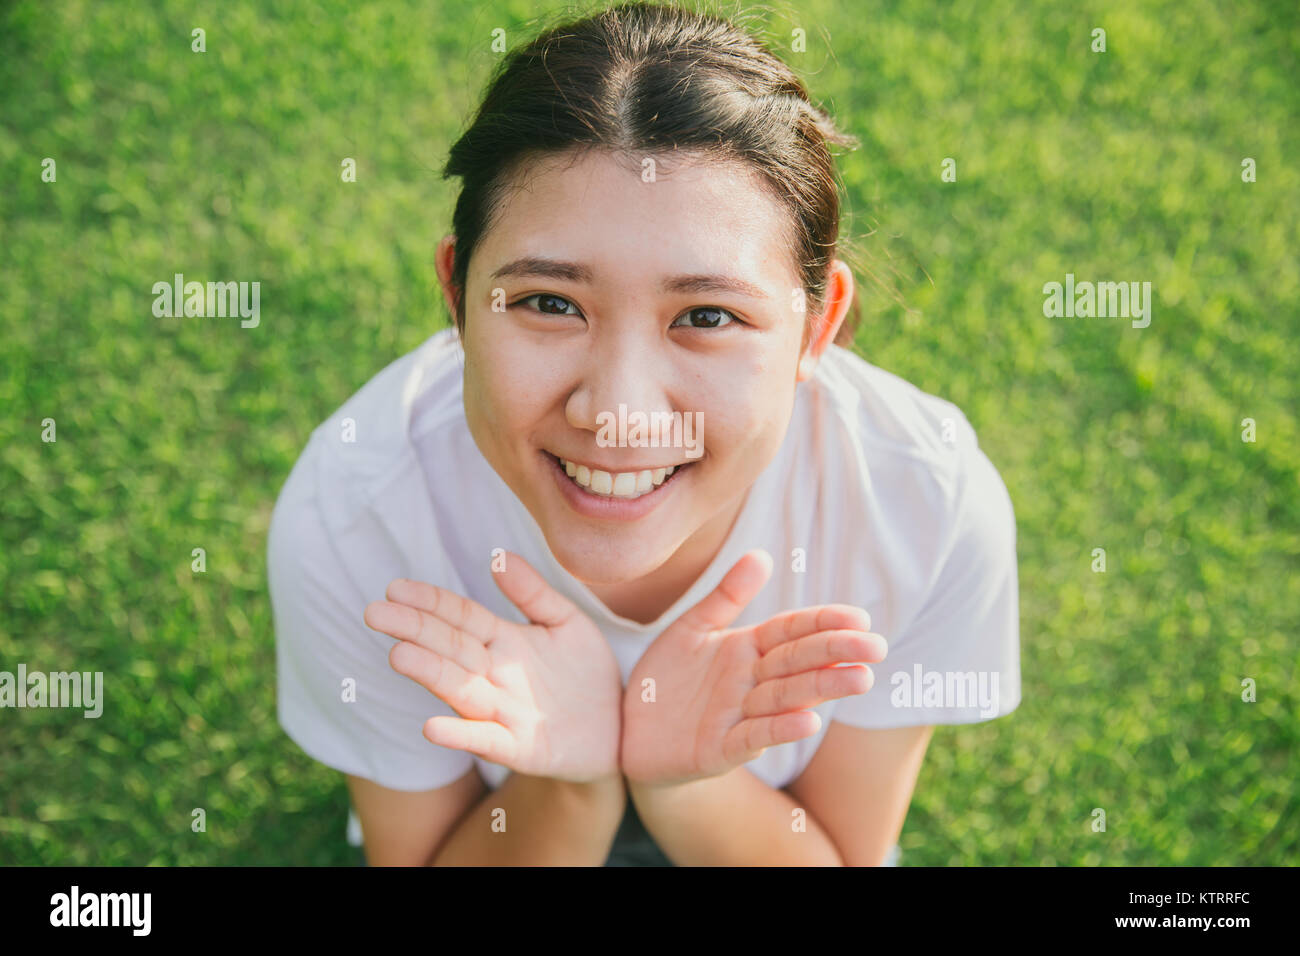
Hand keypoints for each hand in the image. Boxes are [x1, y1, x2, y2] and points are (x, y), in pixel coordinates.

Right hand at [363, 551, 621, 782]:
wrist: (619, 729)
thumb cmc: (587, 674)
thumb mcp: (567, 622)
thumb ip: (533, 592)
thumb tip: (499, 556)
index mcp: (503, 642)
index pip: (459, 617)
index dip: (429, 602)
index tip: (394, 587)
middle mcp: (494, 676)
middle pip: (450, 649)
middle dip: (414, 631)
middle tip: (374, 613)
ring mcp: (503, 712)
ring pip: (460, 689)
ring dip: (430, 674)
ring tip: (398, 656)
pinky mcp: (520, 748)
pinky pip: (487, 740)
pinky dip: (460, 734)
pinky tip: (432, 727)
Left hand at [621, 550, 887, 786]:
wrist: (628, 730)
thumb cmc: (668, 678)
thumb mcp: (692, 627)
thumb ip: (726, 596)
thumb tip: (762, 555)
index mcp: (747, 649)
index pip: (791, 632)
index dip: (822, 624)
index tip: (860, 618)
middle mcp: (750, 683)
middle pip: (798, 663)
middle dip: (836, 654)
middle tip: (876, 648)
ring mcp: (738, 717)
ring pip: (785, 698)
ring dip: (821, 689)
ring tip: (860, 679)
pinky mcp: (718, 750)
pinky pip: (752, 737)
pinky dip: (779, 730)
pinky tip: (807, 722)